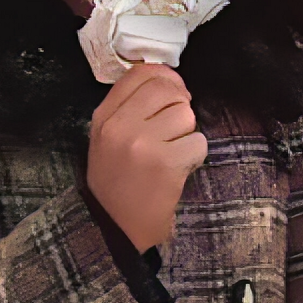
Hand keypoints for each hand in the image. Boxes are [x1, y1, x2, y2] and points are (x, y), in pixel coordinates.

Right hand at [86, 64, 207, 251]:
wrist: (115, 228)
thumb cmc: (118, 181)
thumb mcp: (109, 138)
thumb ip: (132, 106)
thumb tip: (170, 78)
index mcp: (104, 117)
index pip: (140, 74)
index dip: (165, 77)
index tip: (173, 92)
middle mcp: (119, 126)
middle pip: (168, 89)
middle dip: (180, 104)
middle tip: (175, 128)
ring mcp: (142, 144)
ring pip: (186, 114)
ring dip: (187, 133)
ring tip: (172, 152)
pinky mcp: (165, 163)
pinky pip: (198, 141)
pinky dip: (195, 155)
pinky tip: (178, 168)